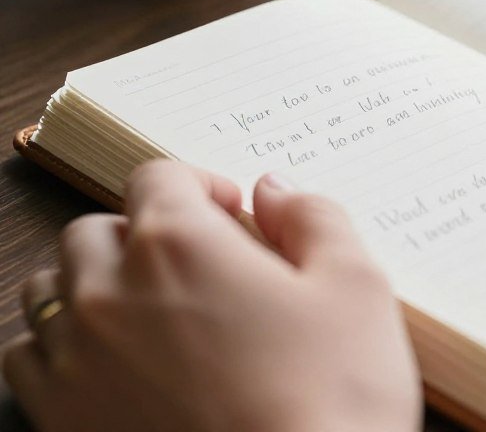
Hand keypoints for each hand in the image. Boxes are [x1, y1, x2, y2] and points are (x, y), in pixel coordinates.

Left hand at [2, 161, 420, 431]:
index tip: (232, 214)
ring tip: (148, 309)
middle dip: (144, 231)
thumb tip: (274, 189)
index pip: (158, 175)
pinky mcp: (61, 423)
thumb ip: (312, 216)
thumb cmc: (333, 398)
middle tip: (197, 263)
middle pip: (96, 229)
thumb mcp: (356, 285)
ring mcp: (75, 364)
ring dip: (94, 283)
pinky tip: (113, 364)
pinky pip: (29, 361)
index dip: (201, 184)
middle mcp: (109, 293)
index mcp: (178, 244)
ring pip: (52, 290)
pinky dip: (62, 347)